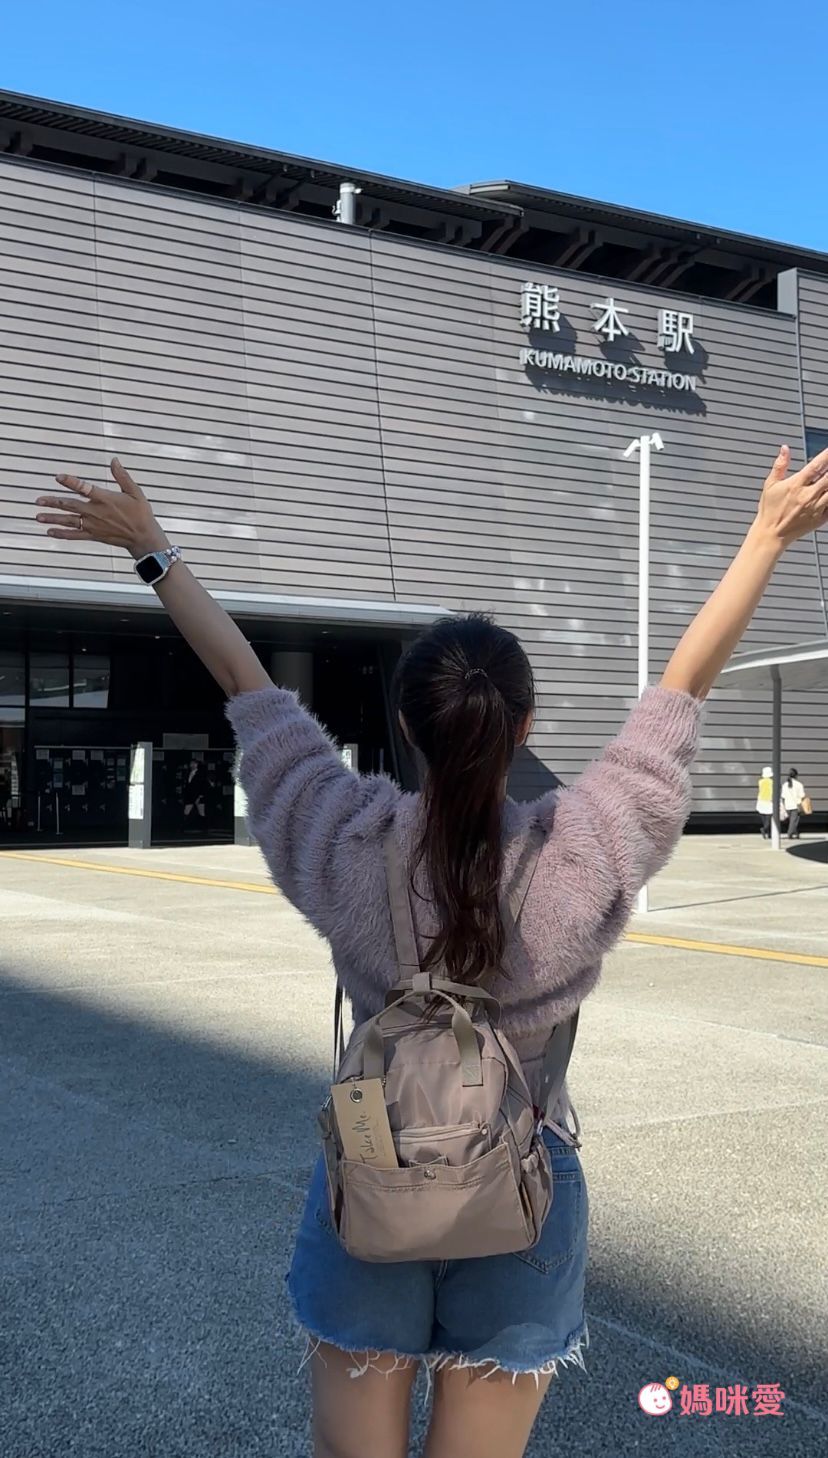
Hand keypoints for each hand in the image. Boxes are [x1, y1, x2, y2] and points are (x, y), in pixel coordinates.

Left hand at [36, 459, 168, 558]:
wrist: (144, 537)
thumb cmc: (141, 514)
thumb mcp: (135, 492)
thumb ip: (122, 476)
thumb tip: (114, 460)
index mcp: (105, 498)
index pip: (83, 488)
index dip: (70, 481)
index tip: (58, 477)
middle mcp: (96, 512)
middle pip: (70, 505)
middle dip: (53, 502)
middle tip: (38, 500)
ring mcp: (93, 525)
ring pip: (69, 520)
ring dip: (52, 518)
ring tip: (38, 516)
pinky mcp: (94, 535)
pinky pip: (75, 535)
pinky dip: (62, 534)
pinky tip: (50, 532)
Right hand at [755, 443, 827, 547]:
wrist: (771, 534)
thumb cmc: (769, 510)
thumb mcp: (770, 485)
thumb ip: (780, 465)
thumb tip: (785, 449)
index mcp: (796, 485)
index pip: (816, 465)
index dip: (826, 456)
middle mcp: (808, 496)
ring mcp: (816, 508)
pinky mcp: (820, 519)